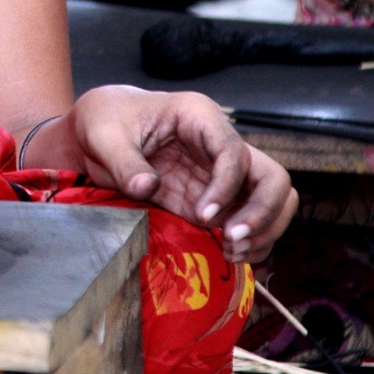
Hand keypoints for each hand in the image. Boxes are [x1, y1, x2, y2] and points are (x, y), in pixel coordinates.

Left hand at [70, 85, 296, 264]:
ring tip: (231, 252)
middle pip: (273, 178)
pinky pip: (251, 221)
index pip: (235, 152)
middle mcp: (220, 146)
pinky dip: (250, 242)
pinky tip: (229, 256)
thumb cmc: (106, 119)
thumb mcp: (104, 134)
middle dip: (262, 212)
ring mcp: (222, 175)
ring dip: (262, 231)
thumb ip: (123, 161)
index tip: (202, 215)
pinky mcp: (215, 199)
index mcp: (199, 118)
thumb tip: (145, 186)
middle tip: (231, 239)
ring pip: (274, 201)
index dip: (226, 186)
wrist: (100, 130)